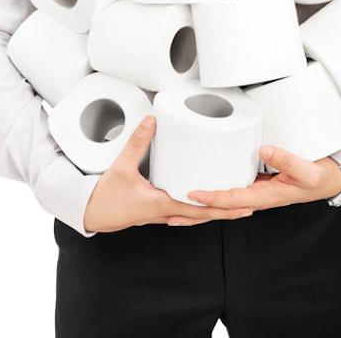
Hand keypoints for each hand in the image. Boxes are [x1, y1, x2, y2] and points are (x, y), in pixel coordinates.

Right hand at [82, 116, 256, 232]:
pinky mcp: (158, 212)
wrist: (91, 213)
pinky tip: (207, 204)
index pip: (196, 207)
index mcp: (162, 204)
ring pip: (196, 217)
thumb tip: (152, 122)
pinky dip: (200, 211)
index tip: (237, 202)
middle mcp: (166, 213)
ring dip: (216, 212)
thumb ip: (137, 142)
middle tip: (249, 206)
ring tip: (236, 205)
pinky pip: (185, 214)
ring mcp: (163, 215)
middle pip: (203, 215)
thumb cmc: (105, 197)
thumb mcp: (121, 166)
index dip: (219, 205)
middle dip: (227, 211)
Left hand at [186, 147, 340, 212]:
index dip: (211, 198)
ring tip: (173, 204)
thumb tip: (264, 150)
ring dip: (198, 206)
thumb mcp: (308, 170)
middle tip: (169, 209)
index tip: (192, 194)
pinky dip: (212, 193)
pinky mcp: (254, 184)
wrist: (326, 180)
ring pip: (221, 202)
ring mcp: (253, 192)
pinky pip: (229, 191)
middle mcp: (256, 197)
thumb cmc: (318, 178)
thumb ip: (287, 160)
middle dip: (195, 211)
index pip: (232, 199)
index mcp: (266, 196)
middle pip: (220, 208)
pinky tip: (198, 189)